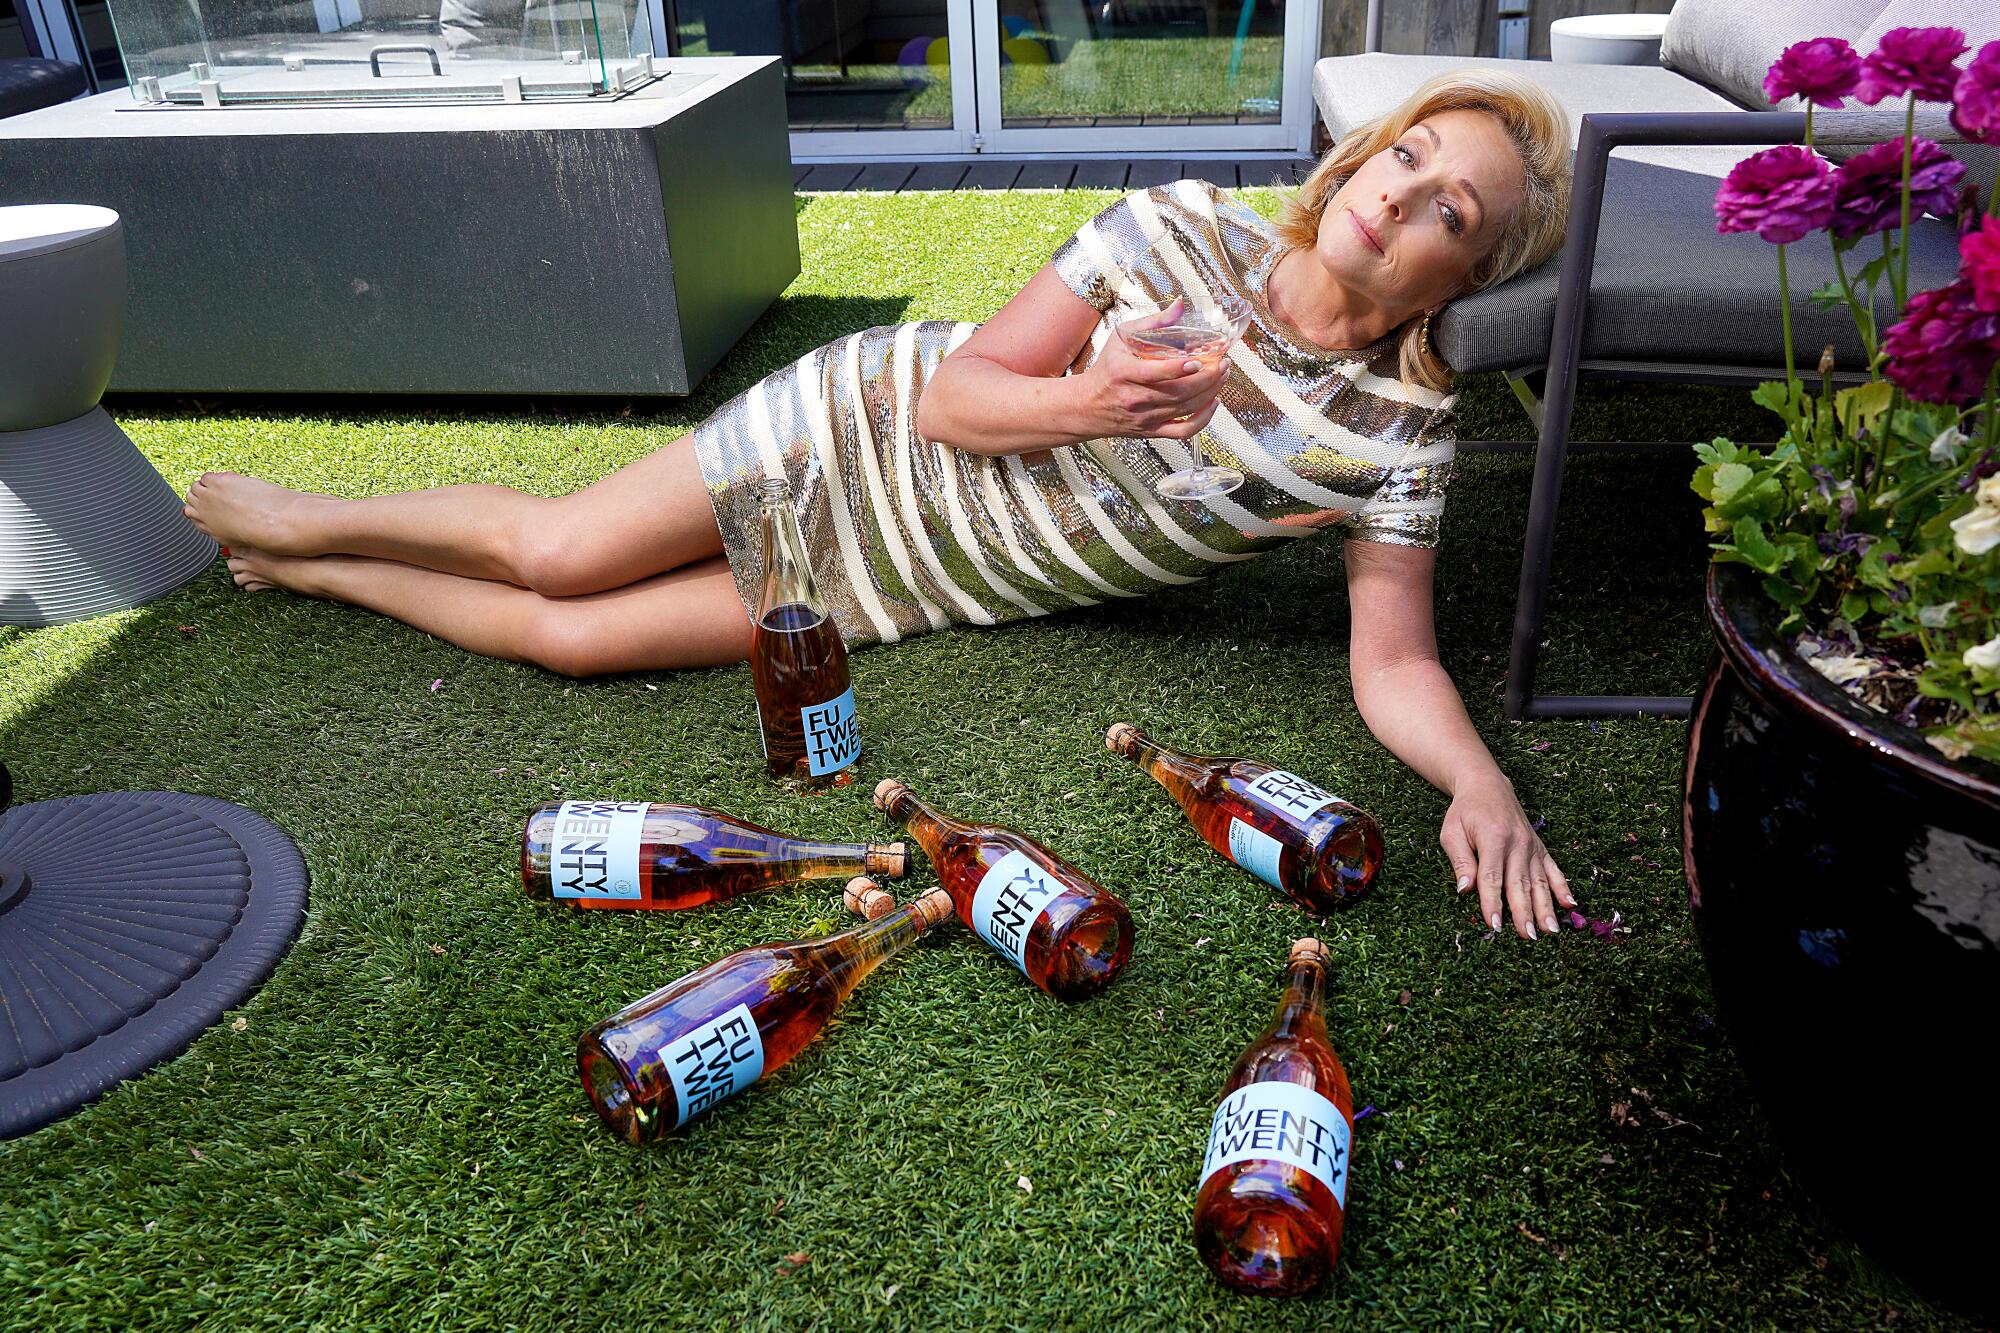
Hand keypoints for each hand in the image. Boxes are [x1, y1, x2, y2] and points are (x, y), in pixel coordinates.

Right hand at [1087, 298, 1231, 440]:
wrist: (1087, 406)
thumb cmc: (1107, 369)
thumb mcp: (1120, 338)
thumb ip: (1152, 322)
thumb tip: (1179, 306)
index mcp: (1124, 373)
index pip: (1153, 374)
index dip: (1178, 369)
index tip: (1197, 360)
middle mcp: (1135, 398)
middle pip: (1178, 393)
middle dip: (1207, 378)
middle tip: (1223, 363)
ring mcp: (1145, 417)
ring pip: (1185, 409)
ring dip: (1211, 392)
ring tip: (1222, 376)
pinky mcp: (1152, 431)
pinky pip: (1183, 432)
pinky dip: (1203, 420)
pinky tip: (1213, 404)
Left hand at [1440, 772, 1574, 939]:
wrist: (1486, 785)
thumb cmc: (1465, 812)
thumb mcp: (1452, 832)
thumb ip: (1460, 861)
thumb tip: (1465, 890)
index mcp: (1493, 838)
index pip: (1492, 877)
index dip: (1493, 902)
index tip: (1496, 925)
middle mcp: (1517, 843)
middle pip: (1519, 883)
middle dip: (1524, 912)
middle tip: (1527, 935)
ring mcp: (1531, 846)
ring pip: (1539, 881)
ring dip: (1545, 907)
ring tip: (1550, 930)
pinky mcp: (1539, 847)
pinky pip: (1553, 869)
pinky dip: (1562, 887)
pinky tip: (1570, 905)